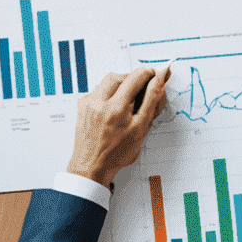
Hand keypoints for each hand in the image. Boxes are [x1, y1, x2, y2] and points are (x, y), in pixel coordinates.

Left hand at [66, 65, 170, 186]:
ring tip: (129, 97)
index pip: (138, 77)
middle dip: (135, 78)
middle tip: (144, 86)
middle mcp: (101, 103)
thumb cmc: (116, 153)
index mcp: (117, 109)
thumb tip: (159, 81)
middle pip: (122, 75)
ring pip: (109, 80)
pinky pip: (99, 89)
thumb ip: (151, 101)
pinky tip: (114, 106)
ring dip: (122, 83)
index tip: (157, 76)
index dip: (151, 74)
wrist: (91, 167)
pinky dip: (109, 93)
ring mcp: (90, 103)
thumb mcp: (140, 129)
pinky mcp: (82, 105)